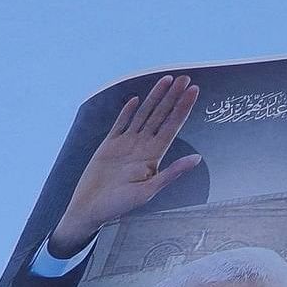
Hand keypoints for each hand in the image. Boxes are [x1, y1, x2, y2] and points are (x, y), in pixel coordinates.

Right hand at [48, 74, 202, 256]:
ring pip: (143, 115)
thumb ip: (172, 173)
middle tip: (185, 78)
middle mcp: (142, 147)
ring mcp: (125, 145)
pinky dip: (128, 111)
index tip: (193, 91)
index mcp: (154, 157)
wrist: (90, 208)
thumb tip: (197, 159)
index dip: (183, 108)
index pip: (172, 126)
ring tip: (166, 79)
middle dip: (173, 97)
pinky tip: (138, 99)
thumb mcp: (149, 190)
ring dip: (155, 97)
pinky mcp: (108, 145)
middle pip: (161, 116)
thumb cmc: (120, 205)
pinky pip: (120, 124)